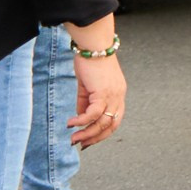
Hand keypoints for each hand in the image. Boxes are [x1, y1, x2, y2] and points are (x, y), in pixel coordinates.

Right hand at [66, 17, 125, 146]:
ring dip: (87, 133)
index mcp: (118, 95)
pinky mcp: (102, 92)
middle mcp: (119, 97)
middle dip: (95, 138)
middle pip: (111, 126)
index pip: (115, 121)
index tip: (89, 140)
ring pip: (102, 122)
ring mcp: (113, 95)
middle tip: (81, 144)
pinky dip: (81, 121)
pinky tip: (71, 123)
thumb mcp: (88, 86)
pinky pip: (92, 113)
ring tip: (73, 138)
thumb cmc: (91, 60)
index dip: (102, 133)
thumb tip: (80, 118)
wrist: (93, 45)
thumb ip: (85, 102)